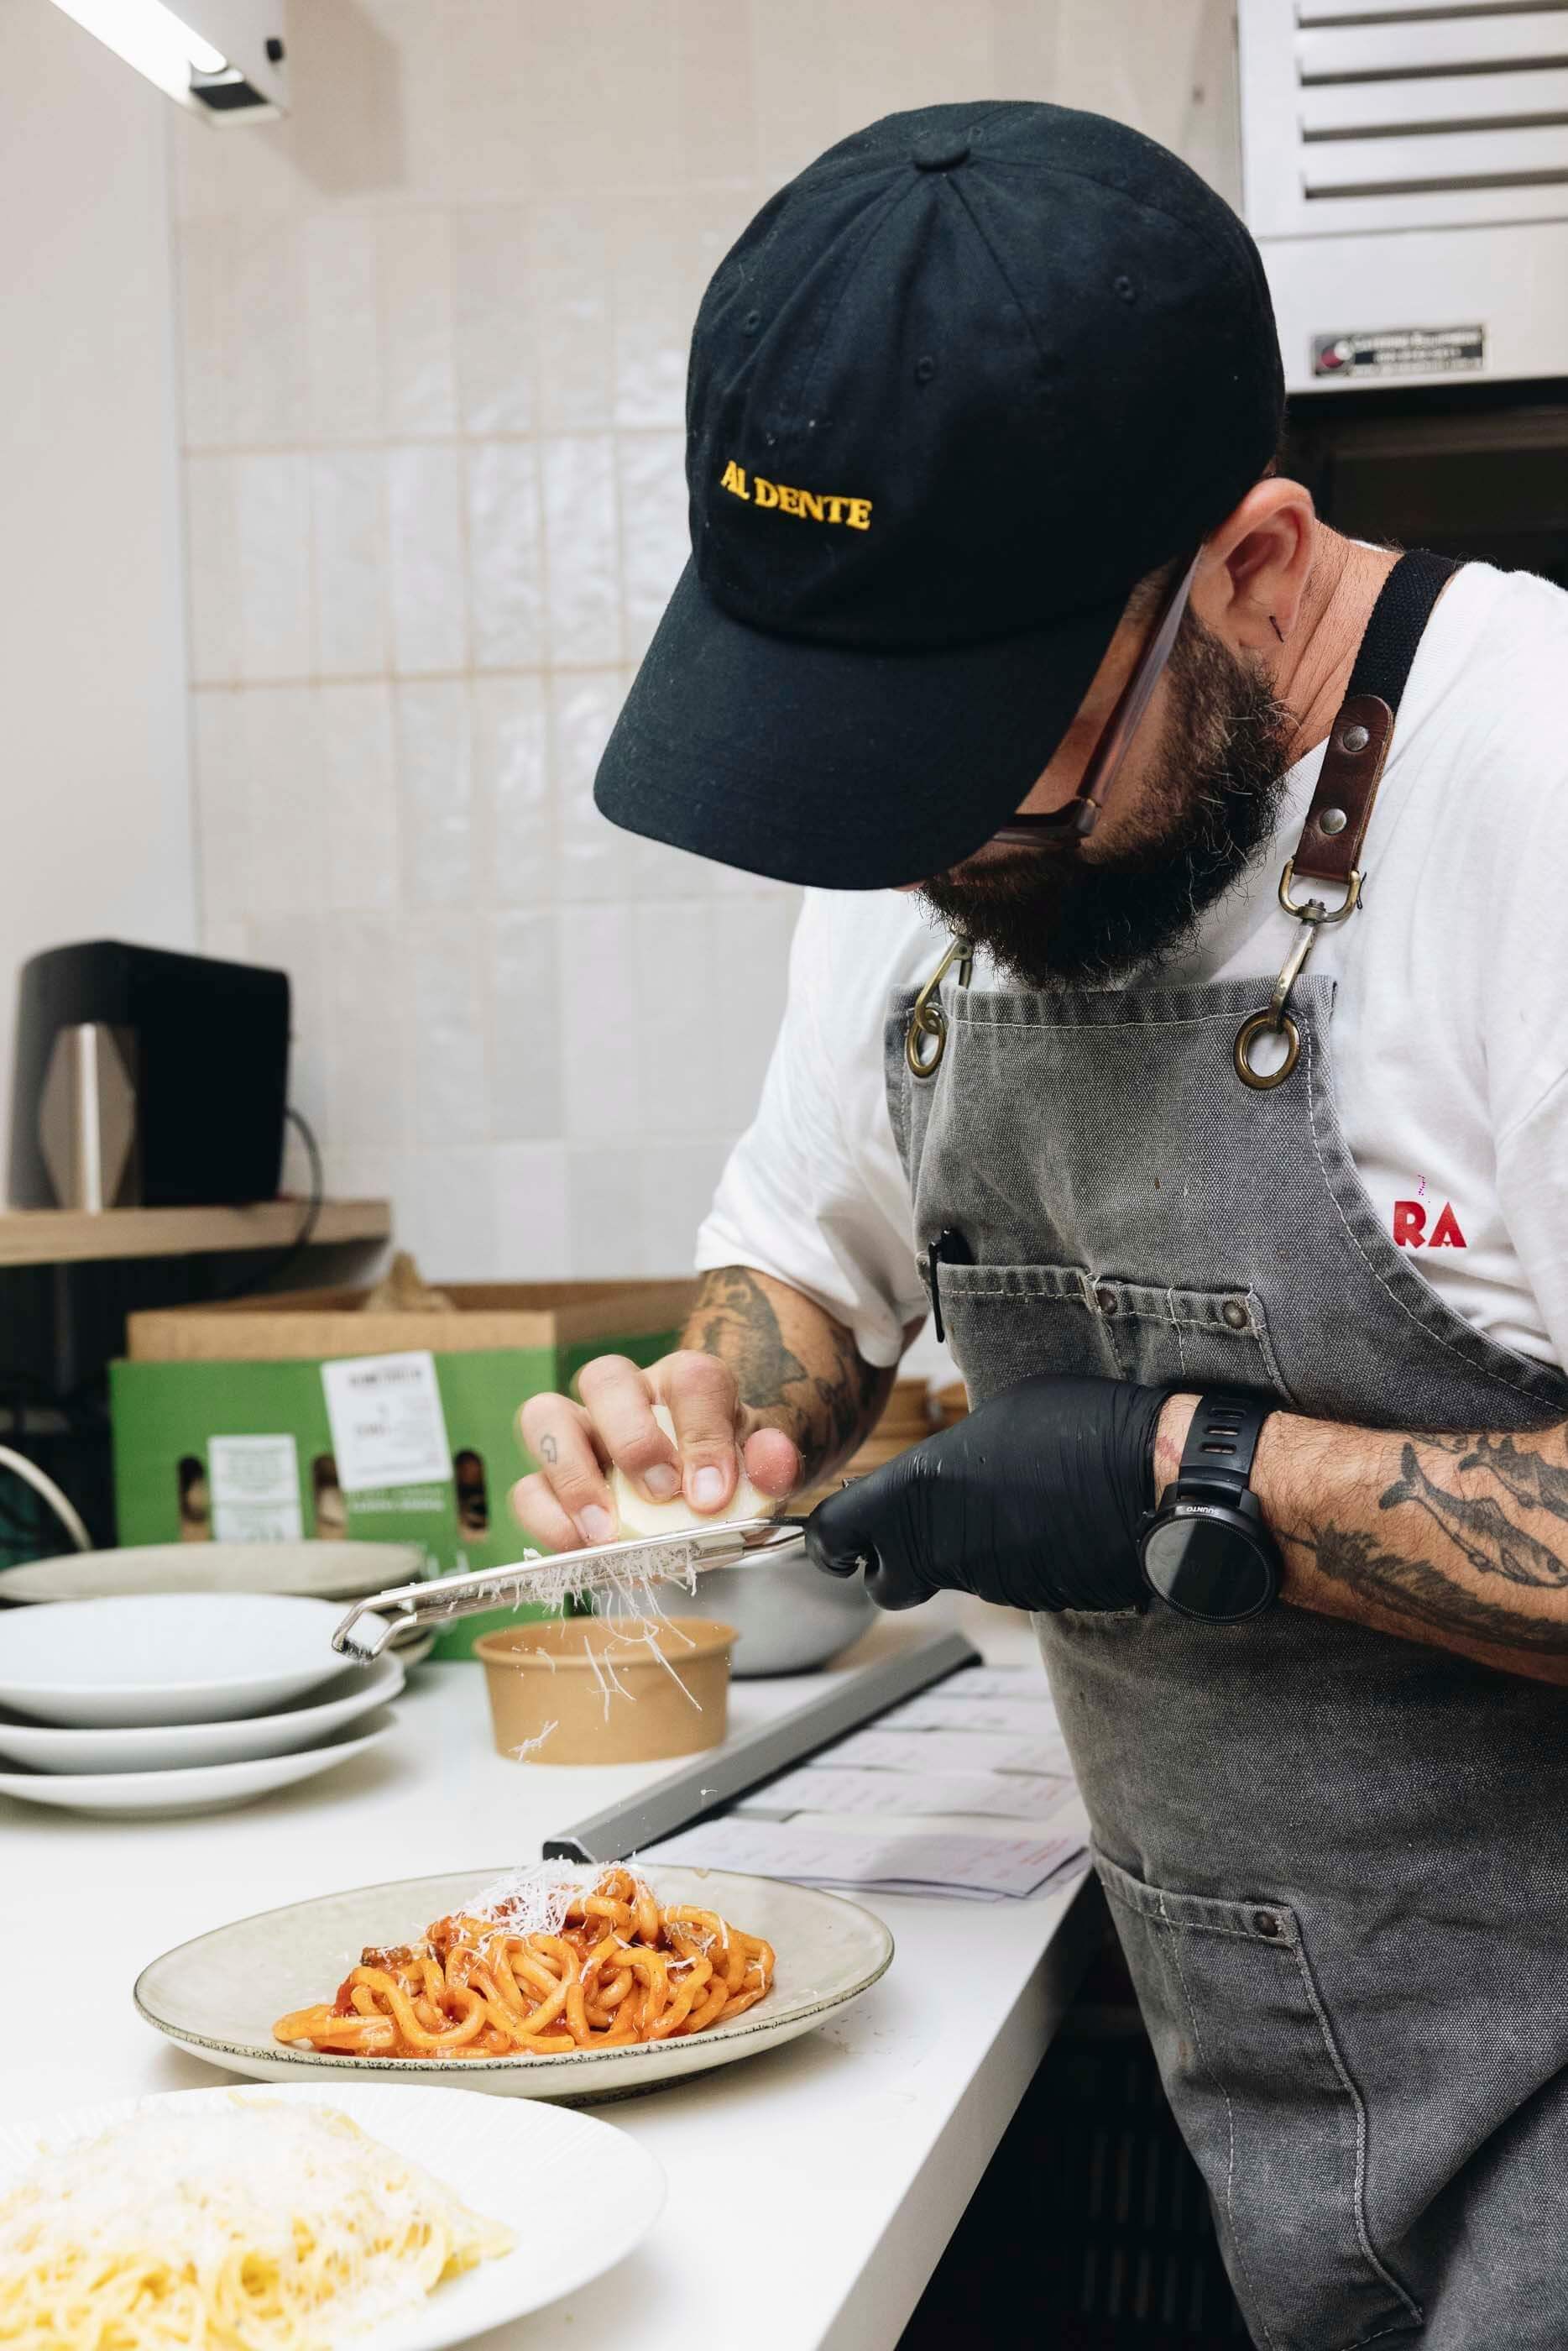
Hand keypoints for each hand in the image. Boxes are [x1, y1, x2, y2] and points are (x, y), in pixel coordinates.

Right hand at [511, 1351, 800, 1551]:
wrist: (703, 1503)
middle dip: (632, 1438)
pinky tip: (581, 1548)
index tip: (712, 1492)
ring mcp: (580, 1433)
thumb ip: (771, 1463)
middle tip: (660, 1494)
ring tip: (605, 1531)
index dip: (702, 1434)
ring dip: (571, 1475)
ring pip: (544, 1415)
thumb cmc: (725, 1476)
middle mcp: (626, 1396)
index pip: (691, 1381)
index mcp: (685, 1384)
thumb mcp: (759, 1471)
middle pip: (605, 1377)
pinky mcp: (550, 1480)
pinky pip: (527, 1487)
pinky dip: (547, 1519)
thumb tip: (770, 1461)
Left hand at [802, 1373, 1175, 1612]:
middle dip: (889, 1561)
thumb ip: (947, 1456)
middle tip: (913, 1529)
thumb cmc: (1080, 1428)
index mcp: (920, 1491)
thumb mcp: (998, 1415)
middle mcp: (942, 1546)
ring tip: (1003, 1505)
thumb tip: (938, 1476)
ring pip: (944, 1578)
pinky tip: (1039, 1524)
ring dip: (959, 1550)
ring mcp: (986, 1579)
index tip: (835, 1535)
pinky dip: (1004, 1560)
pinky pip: (994, 1581)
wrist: (1157, 1481)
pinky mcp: (1027, 1599)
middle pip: (885, 1578)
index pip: (836, 1535)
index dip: (830, 1539)